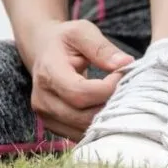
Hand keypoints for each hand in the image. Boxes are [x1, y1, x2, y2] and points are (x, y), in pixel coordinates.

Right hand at [28, 20, 134, 139]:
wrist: (42, 51)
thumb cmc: (64, 40)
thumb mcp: (81, 32)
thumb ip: (102, 47)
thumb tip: (125, 64)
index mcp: (48, 73)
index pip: (79, 92)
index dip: (107, 89)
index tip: (123, 75)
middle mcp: (42, 99)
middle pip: (82, 116)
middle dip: (110, 106)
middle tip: (126, 91)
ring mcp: (46, 115)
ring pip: (83, 130)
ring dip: (106, 119)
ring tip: (118, 100)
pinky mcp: (53, 125)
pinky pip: (80, 135)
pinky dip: (98, 126)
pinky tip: (107, 110)